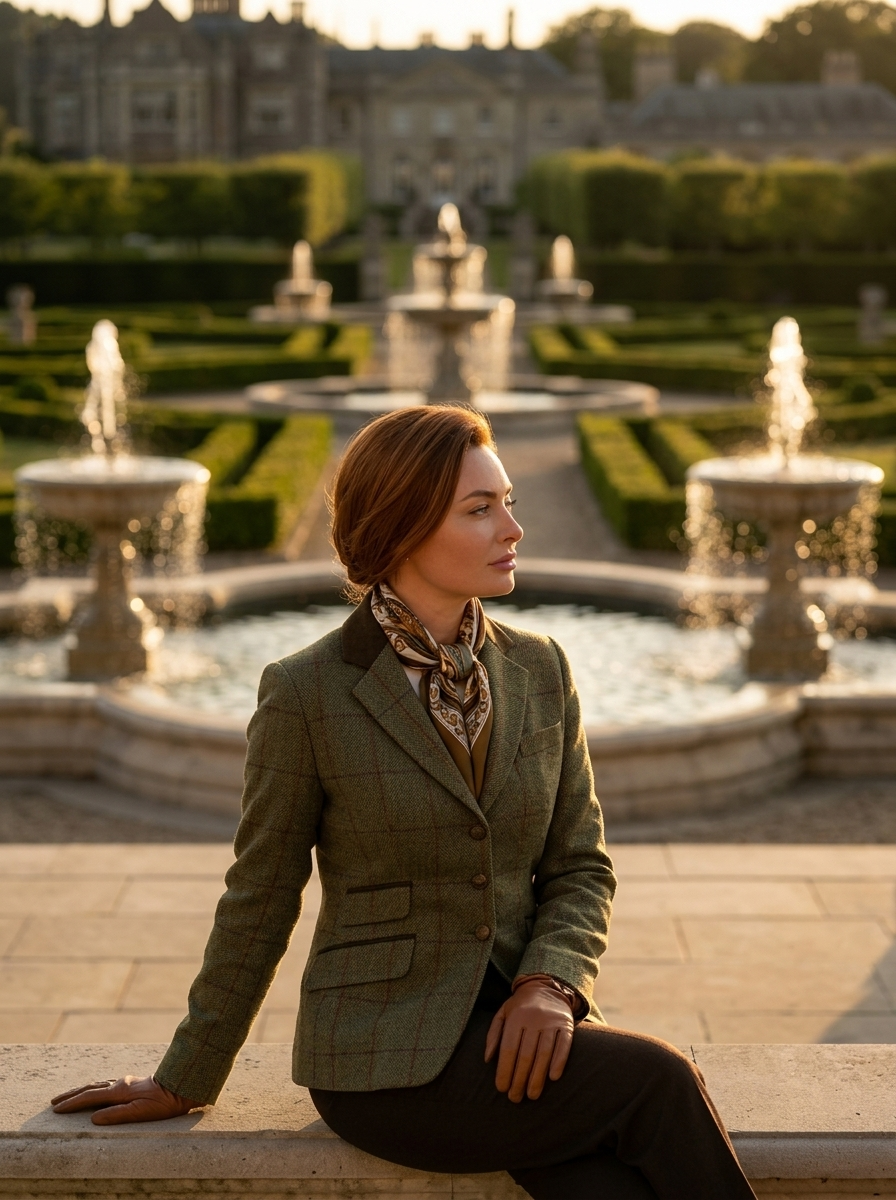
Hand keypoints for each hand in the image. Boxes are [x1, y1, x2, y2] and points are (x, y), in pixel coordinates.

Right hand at [50, 1075, 196, 1124]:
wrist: (181, 1087)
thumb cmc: (163, 1104)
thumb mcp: (140, 1112)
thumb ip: (116, 1115)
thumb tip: (93, 1118)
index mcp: (119, 1092)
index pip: (89, 1097)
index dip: (72, 1104)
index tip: (56, 1109)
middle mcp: (120, 1084)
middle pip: (90, 1088)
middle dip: (72, 1095)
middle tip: (54, 1102)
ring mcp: (126, 1082)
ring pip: (98, 1084)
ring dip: (82, 1090)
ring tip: (70, 1095)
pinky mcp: (133, 1084)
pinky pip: (107, 1084)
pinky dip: (95, 1087)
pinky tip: (97, 1089)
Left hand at [484, 980, 573, 1102]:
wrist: (548, 987)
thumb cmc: (521, 1007)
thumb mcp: (503, 1014)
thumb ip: (493, 1035)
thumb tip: (488, 1059)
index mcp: (515, 1017)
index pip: (509, 1048)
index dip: (504, 1070)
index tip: (501, 1088)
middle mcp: (534, 1018)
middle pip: (525, 1055)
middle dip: (519, 1079)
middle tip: (515, 1098)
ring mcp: (552, 1021)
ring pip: (544, 1053)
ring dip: (537, 1077)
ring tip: (532, 1095)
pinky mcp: (567, 1025)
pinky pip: (564, 1045)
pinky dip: (559, 1061)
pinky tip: (553, 1077)